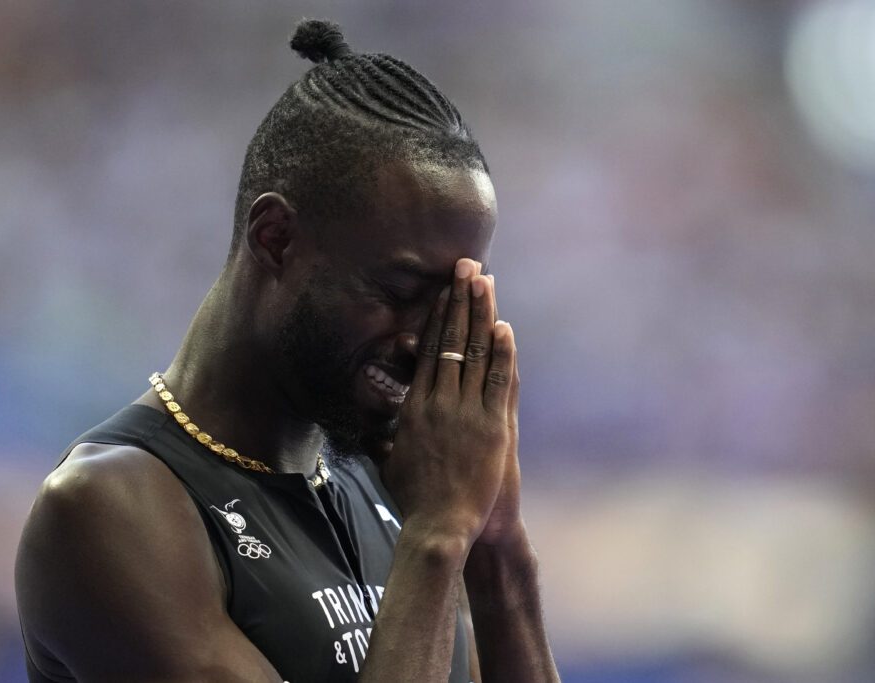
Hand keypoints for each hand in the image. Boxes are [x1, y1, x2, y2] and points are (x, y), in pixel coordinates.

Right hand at [380, 258, 514, 546]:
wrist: (438, 527)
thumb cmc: (412, 501)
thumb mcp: (389, 463)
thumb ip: (383, 439)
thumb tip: (369, 428)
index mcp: (413, 407)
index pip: (426, 351)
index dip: (437, 318)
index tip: (443, 292)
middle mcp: (437, 402)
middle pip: (450, 341)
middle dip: (459, 301)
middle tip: (466, 267)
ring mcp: (465, 413)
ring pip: (474, 354)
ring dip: (481, 315)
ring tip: (486, 283)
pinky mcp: (491, 428)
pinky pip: (498, 383)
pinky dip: (501, 354)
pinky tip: (504, 328)